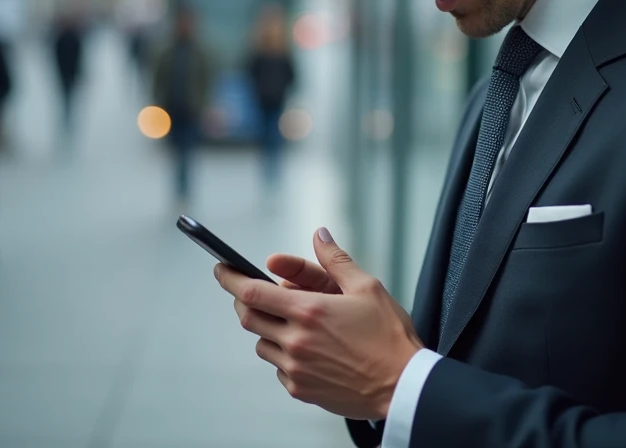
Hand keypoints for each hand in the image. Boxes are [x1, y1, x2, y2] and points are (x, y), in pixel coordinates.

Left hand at [216, 228, 422, 419]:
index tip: (222, 269)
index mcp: (309, 310)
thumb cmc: (389, 337)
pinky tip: (309, 350)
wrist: (403, 385)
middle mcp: (296, 340)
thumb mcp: (367, 287)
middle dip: (247, 302)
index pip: (252, 292)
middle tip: (258, 294)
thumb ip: (336, 260)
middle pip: (248, 318)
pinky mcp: (301, 389)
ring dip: (269, 329)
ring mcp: (296, 368)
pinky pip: (278, 368)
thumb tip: (319, 236)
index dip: (230, 278)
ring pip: (262, 343)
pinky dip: (284, 355)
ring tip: (296, 324)